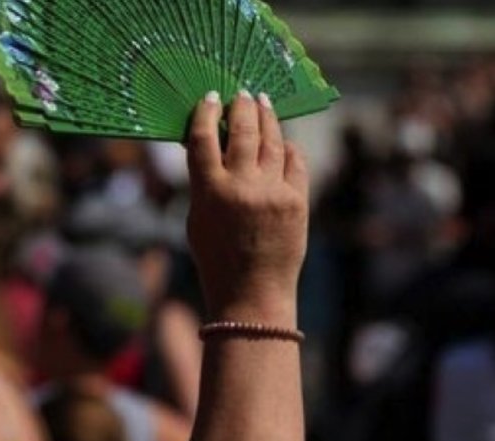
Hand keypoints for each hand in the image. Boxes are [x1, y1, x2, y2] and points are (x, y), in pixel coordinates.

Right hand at [185, 91, 309, 323]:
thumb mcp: (197, 219)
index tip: (210, 98)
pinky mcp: (297, 199)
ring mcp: (272, 191)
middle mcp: (241, 186)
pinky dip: (287, 148)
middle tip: (241, 94)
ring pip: (271, 139)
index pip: (203, 138)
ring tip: (262, 104)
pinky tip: (282, 142)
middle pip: (241, 129)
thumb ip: (203, 182)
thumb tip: (210, 145)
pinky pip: (293, 161)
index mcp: (208, 192)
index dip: (205, 113)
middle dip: (241, 106)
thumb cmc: (217, 258)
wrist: (252, 293)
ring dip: (266, 117)